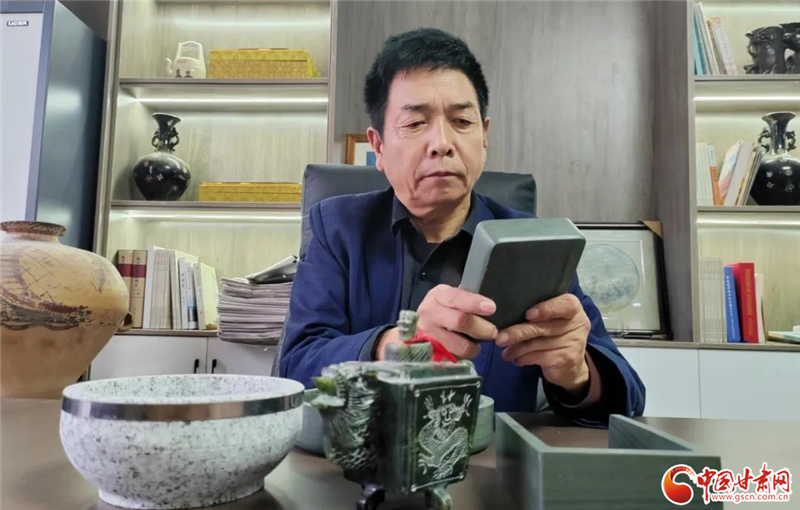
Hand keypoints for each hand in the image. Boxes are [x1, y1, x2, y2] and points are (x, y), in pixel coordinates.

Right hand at [376, 284, 497, 359]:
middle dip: (481, 328)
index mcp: (438, 295)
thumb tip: (492, 308)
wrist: (416, 330)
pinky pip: (453, 358)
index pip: (456, 297)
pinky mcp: (428, 352)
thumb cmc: (442, 311)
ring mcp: (427, 334)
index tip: (491, 308)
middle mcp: (429, 313)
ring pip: (459, 344)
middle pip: (460, 321)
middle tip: (493, 332)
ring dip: (474, 346)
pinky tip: (463, 350)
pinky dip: (463, 355)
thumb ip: (467, 301)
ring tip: (477, 344)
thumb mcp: (450, 299)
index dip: (474, 303)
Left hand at [496, 294, 590, 393]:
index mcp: (573, 308)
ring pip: (537, 344)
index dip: (546, 309)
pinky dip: (523, 358)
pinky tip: (516, 359)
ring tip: (505, 352)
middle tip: (500, 338)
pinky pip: (538, 357)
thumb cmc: (556, 335)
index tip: (528, 315)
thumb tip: (506, 314)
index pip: (565, 304)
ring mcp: (573, 343)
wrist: (572, 367)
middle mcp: (577, 323)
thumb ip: (538, 314)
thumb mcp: (552, 320)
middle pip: (543, 327)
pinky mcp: (566, 359)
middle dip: (518, 332)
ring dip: (516, 348)